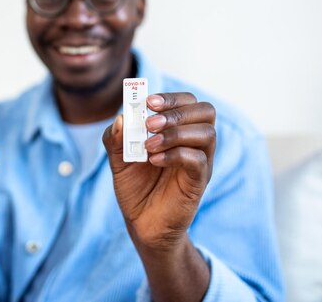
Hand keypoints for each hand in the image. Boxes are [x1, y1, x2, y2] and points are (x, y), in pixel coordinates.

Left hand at [103, 93, 215, 249]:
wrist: (141, 223)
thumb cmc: (135, 187)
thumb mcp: (118, 159)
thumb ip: (115, 138)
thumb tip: (121, 118)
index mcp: (178, 130)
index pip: (188, 101)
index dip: (171, 98)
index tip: (148, 102)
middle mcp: (194, 143)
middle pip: (206, 111)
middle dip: (177, 111)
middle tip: (150, 122)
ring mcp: (200, 162)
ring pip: (206, 133)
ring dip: (175, 133)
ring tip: (148, 146)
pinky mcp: (199, 182)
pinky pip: (199, 160)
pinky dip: (176, 155)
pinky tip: (154, 161)